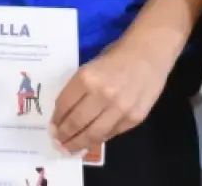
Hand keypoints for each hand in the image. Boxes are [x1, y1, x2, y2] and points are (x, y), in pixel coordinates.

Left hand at [50, 39, 168, 155]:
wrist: (149, 53)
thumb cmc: (116, 56)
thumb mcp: (90, 67)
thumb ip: (78, 89)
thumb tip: (65, 114)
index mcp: (86, 78)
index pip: (64, 105)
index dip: (56, 119)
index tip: (52, 128)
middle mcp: (102, 94)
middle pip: (76, 123)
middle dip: (64, 136)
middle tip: (58, 142)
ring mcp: (120, 109)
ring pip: (94, 134)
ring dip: (79, 143)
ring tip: (71, 148)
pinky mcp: (134, 118)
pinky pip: (111, 134)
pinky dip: (99, 139)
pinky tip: (91, 141)